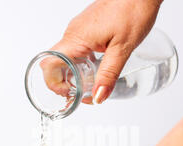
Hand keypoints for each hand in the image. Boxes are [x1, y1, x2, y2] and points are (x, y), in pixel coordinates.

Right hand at [45, 0, 161, 103]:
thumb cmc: (133, 10)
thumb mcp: (123, 49)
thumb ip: (109, 75)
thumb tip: (97, 97)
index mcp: (76, 38)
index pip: (49, 64)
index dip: (54, 83)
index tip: (68, 94)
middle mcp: (73, 33)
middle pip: (55, 64)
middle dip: (64, 83)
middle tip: (81, 95)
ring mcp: (79, 30)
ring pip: (66, 57)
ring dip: (73, 74)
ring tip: (89, 85)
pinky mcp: (87, 28)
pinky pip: (76, 49)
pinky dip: (81, 63)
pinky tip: (96, 68)